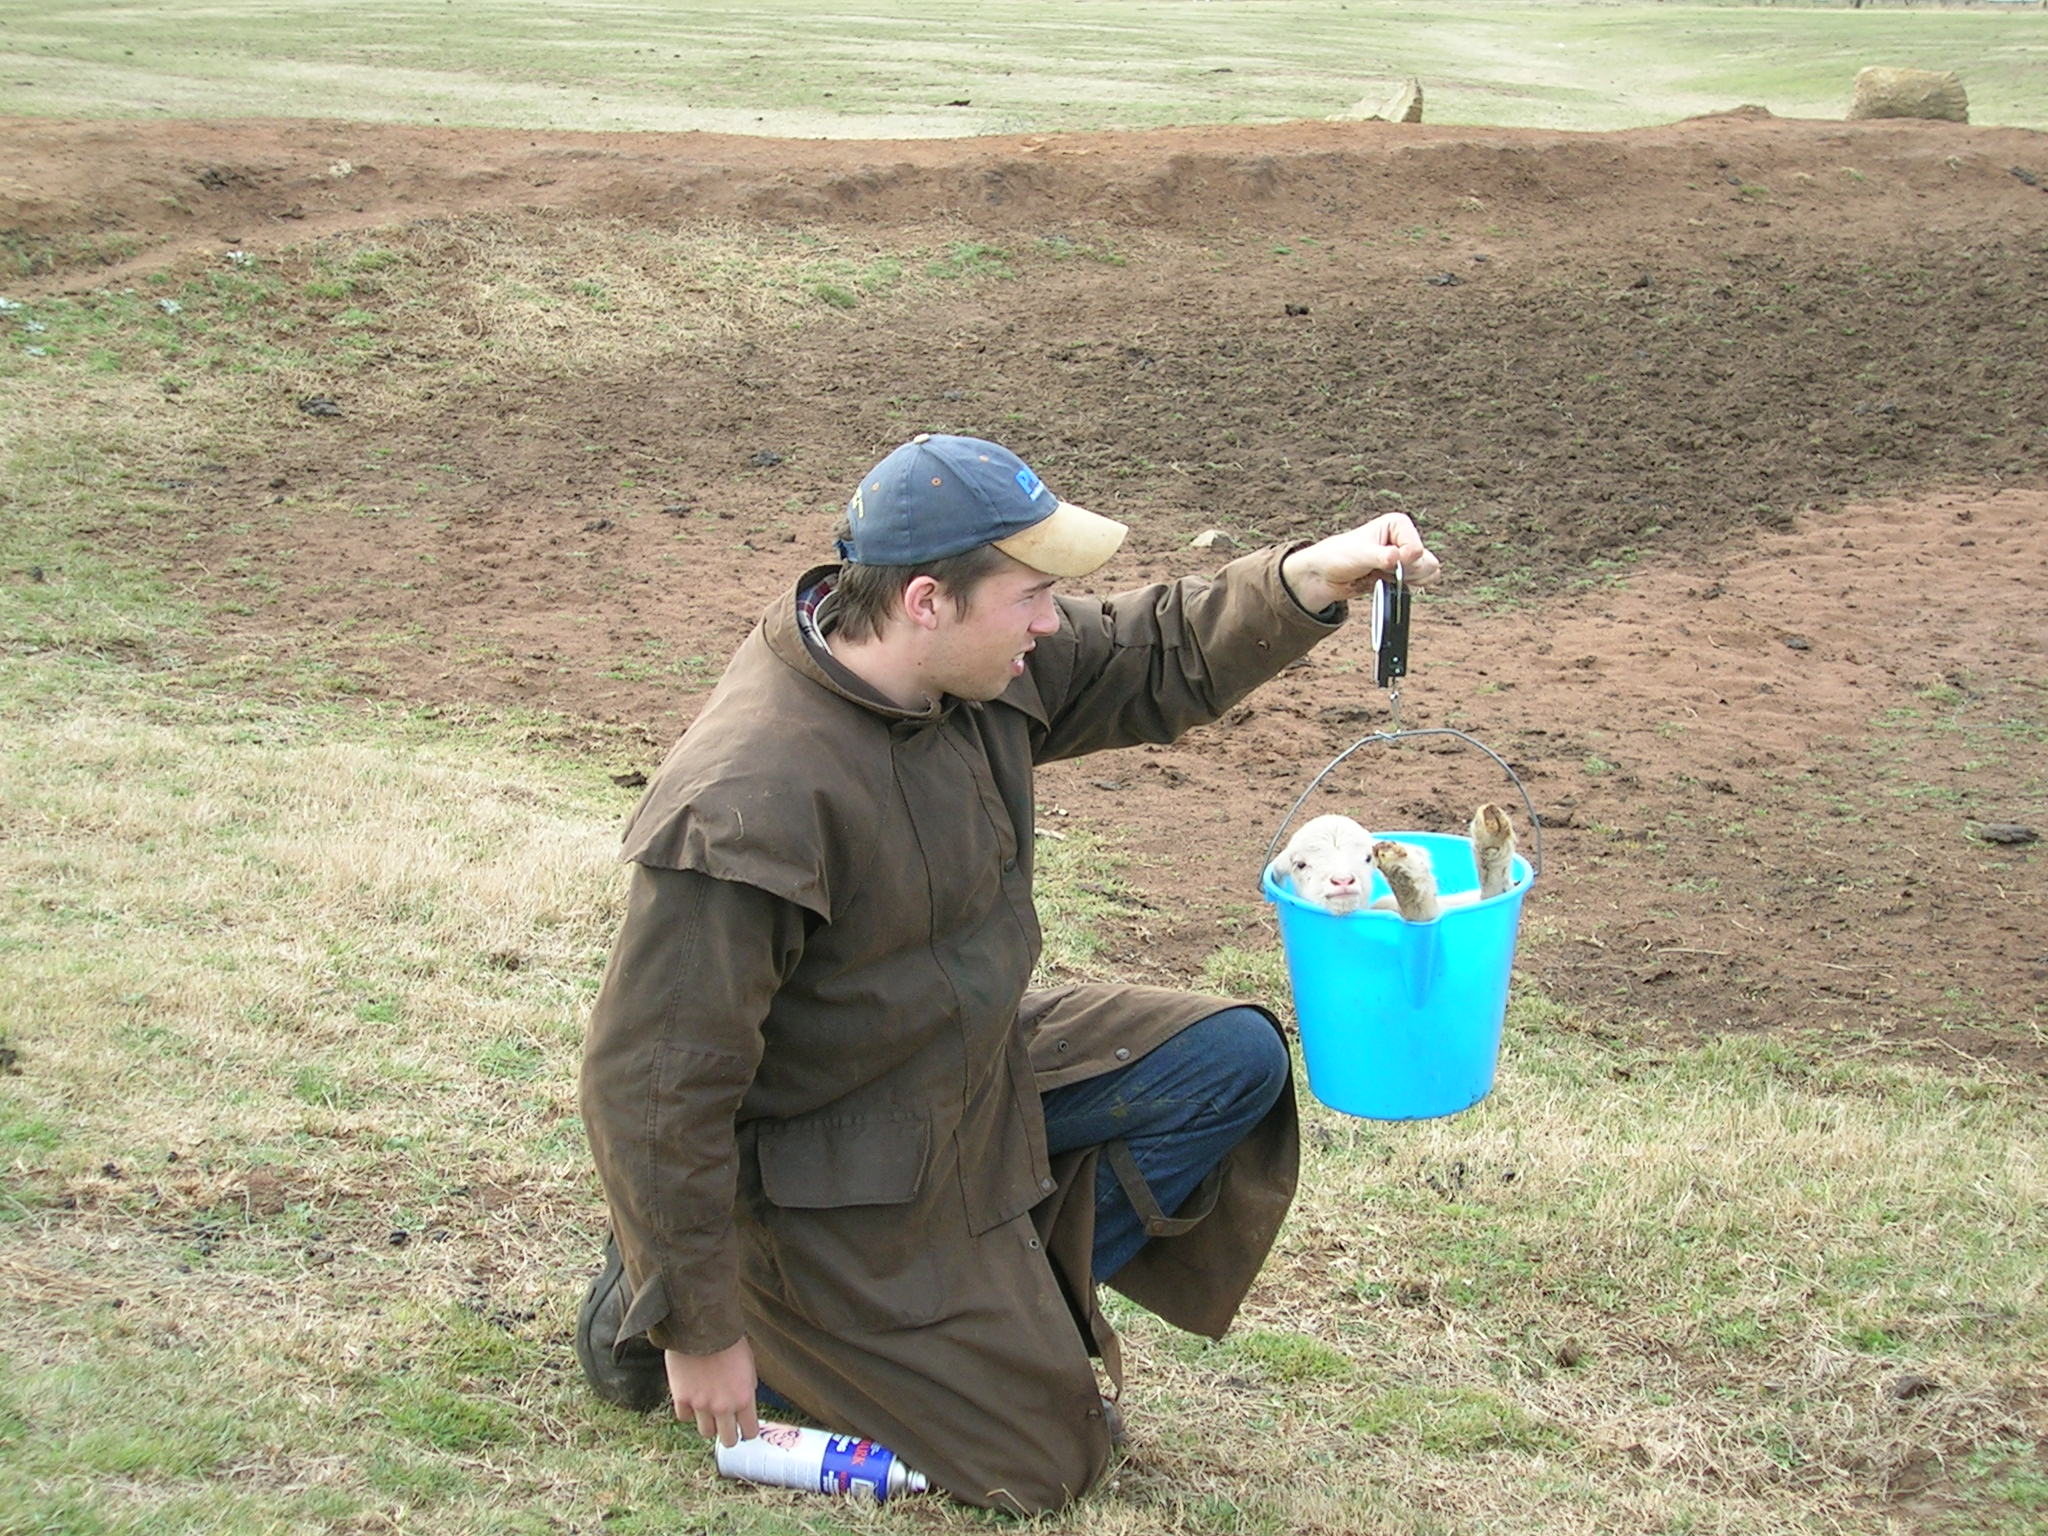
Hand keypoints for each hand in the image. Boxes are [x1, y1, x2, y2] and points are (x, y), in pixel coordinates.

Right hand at [665, 1337, 759, 1446]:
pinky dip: (689, 1411)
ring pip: (706, 1433)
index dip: (748, 1431)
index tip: (745, 1428)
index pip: (750, 1431)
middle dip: (729, 1435)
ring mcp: (701, 1405)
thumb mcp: (748, 1365)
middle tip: (727, 1427)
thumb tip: (745, 1403)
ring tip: (709, 1411)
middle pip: (728, 1439)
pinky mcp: (682, 1399)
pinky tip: (692, 1399)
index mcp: (744, 1398)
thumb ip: (747, 1388)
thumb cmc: (728, 1342)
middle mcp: (724, 1407)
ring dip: (709, 1424)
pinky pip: (685, 1417)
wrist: (702, 1327)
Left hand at [1280, 513, 1440, 613]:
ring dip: (1407, 579)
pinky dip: (1407, 586)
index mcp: (1398, 525)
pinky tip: (1387, 581)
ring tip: (1382, 574)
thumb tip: (1397, 558)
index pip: (1417, 549)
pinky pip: (1422, 582)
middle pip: (1427, 562)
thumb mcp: (1359, 554)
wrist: (1326, 575)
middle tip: (1381, 569)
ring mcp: (1406, 556)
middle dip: (1406, 571)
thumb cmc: (1338, 556)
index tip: (1382, 561)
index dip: (1402, 560)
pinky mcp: (1404, 572)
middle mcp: (1406, 538)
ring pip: (1428, 572)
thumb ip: (1381, 556)